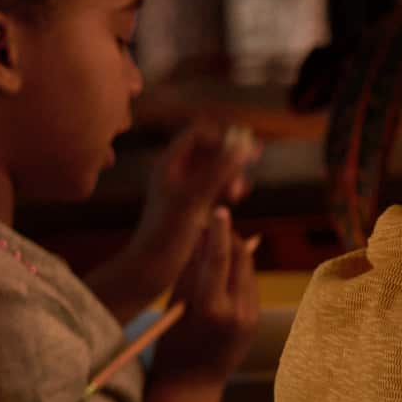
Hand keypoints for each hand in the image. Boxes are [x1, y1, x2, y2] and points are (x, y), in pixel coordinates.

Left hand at [100, 122, 259, 316]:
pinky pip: (217, 186)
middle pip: (211, 148)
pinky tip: (234, 199)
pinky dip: (229, 187)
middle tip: (250, 164)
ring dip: (233, 173)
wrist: (150, 268)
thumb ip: (218, 170)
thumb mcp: (194, 199)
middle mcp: (177, 172)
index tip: (243, 150)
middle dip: (232, 155)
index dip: (222, 136)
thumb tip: (244, 145)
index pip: (199, 133)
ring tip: (237, 191)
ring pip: (217, 168)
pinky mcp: (194, 206)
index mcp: (169, 164)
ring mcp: (186, 189)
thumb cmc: (166, 234)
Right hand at [152, 208, 260, 384]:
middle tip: (216, 223)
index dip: (219, 231)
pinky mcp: (256, 322)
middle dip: (230, 239)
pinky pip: (250, 288)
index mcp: (211, 309)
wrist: (192, 385)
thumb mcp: (175, 306)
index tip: (218, 210)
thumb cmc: (171, 345)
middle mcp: (237, 312)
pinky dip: (239, 273)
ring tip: (217, 242)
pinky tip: (225, 267)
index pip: (219, 259)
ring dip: (235, 254)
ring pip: (248, 272)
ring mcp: (251, 318)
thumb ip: (190, 272)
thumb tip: (201, 237)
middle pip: (241, 261)